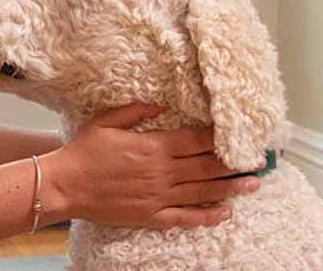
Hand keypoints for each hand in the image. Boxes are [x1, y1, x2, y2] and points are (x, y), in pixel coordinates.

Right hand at [44, 103, 259, 228]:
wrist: (64, 185)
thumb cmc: (82, 151)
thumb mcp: (105, 121)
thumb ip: (135, 112)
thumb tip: (159, 106)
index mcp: (153, 146)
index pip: (196, 140)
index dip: (219, 137)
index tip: (239, 134)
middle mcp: (162, 171)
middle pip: (207, 166)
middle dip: (235, 162)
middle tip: (258, 160)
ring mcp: (159, 195)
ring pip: (203, 191)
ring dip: (231, 188)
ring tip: (253, 184)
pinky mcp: (151, 215)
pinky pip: (185, 217)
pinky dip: (207, 216)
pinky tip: (224, 213)